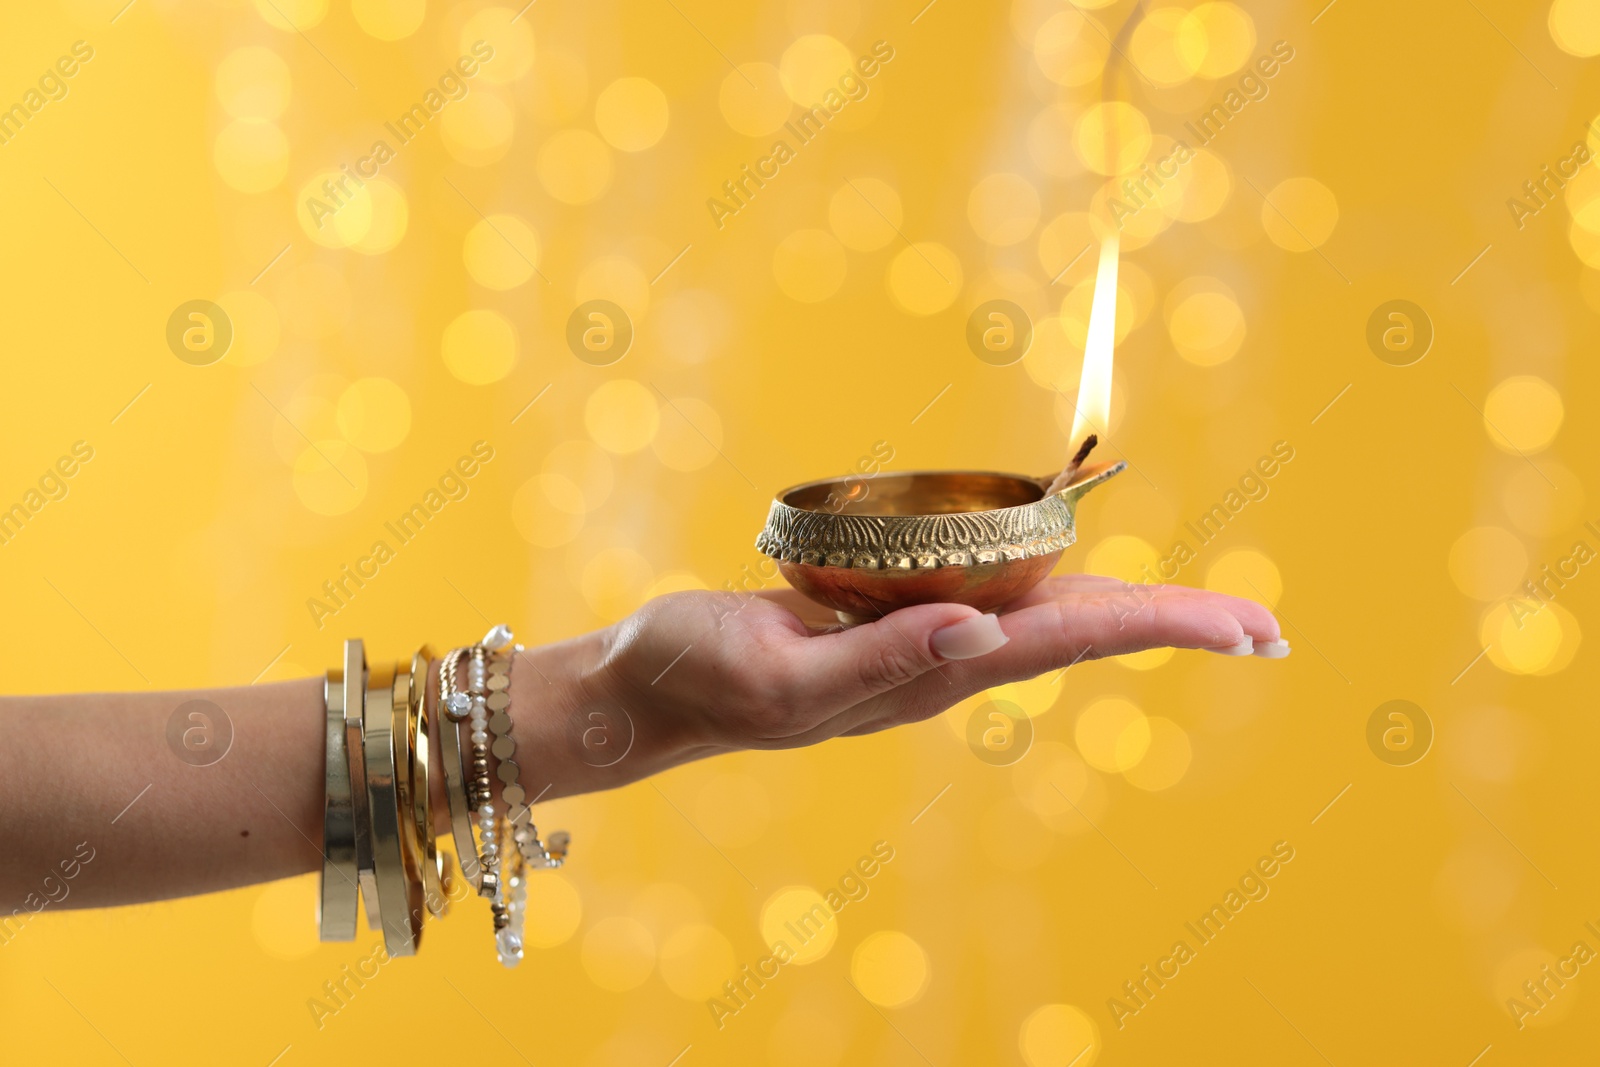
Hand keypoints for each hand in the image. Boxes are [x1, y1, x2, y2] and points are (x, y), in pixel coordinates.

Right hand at [550, 575, 1285, 793]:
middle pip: (1081, 634)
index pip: (1068, 642)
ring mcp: (921, 643)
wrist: (652, 689)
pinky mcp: (892, 618)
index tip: (1249, 629)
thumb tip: (982, 631)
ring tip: (1209, 614)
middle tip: (1269, 628)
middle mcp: (944, 661)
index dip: (1162, 626)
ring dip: (1129, 611)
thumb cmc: (701, 678)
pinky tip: (1079, 583)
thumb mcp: (780, 672)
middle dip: (1175, 627)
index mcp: (930, 676)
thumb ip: (879, 661)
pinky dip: (1055, 585)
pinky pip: (991, 596)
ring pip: (1046, 619)